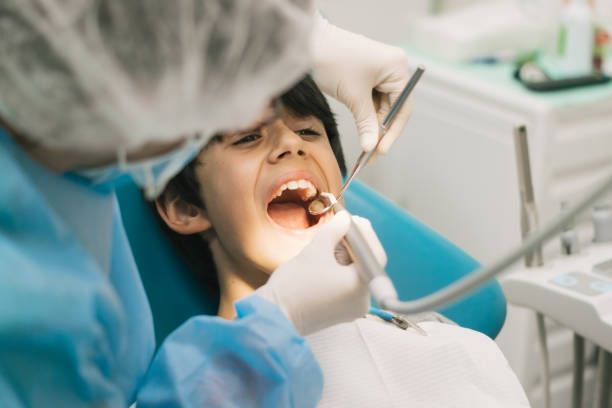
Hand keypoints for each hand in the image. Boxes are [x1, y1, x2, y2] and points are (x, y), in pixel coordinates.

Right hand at [256, 211, 385, 334]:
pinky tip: (327, 259)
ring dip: (346, 256)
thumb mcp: (316, 250)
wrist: (274, 317)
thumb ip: (335, 230)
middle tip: (343, 225)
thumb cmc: (294, 285)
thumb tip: (344, 218)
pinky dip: (341, 271)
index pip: (374, 253)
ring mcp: (352, 309)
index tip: (353, 219)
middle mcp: (362, 301)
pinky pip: (348, 286)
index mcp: (360, 286)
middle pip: (366, 264)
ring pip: (356, 274)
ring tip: (331, 240)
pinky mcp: (340, 313)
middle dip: (355, 243)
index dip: (364, 233)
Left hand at [311, 14, 411, 155]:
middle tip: (371, 154)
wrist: (307, 44)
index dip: (392, 132)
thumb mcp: (353, 97)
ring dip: (373, 126)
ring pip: (381, 106)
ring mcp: (379, 71)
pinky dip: (366, 116)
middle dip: (382, 131)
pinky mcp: (366, 75)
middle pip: (393, 108)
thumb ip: (366, 123)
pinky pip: (370, 100)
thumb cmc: (333, 62)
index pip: (402, 107)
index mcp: (397, 67)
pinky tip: (363, 132)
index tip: (381, 151)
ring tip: (366, 147)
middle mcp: (393, 68)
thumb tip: (370, 147)